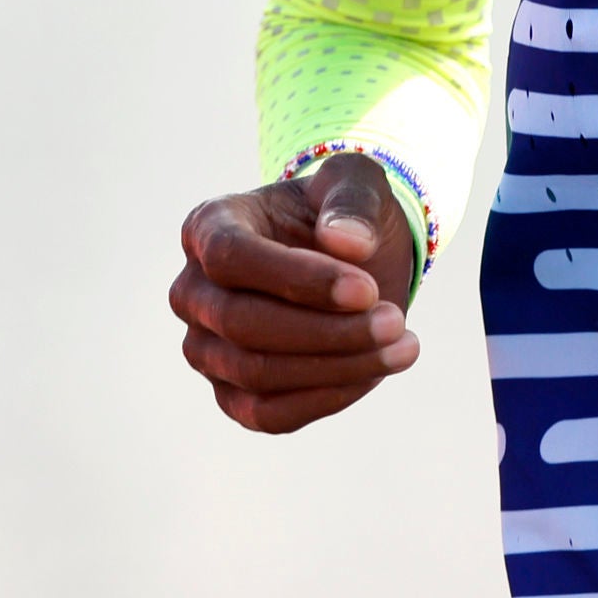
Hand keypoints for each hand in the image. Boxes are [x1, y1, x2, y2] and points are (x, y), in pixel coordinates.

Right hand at [171, 153, 422, 433]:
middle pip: (241, 324)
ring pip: (255, 374)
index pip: (230, 257)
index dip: (298, 279)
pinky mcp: (232, 395)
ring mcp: (205, 348)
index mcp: (208, 227)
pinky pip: (267, 414)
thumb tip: (348, 244)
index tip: (366, 289)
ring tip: (403, 344)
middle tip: (395, 320)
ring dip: (336, 367)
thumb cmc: (343, 214)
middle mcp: (193, 291)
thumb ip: (353, 201)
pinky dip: (325, 399)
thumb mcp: (358, 183)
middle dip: (326, 330)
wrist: (351, 260)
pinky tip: (374, 371)